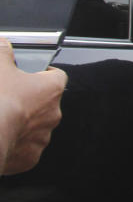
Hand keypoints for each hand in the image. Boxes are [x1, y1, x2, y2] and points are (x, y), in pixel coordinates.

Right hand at [0, 39, 66, 174]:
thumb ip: (3, 51)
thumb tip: (3, 43)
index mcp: (51, 89)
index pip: (56, 76)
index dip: (44, 73)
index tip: (32, 73)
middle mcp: (53, 114)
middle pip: (45, 103)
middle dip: (29, 101)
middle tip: (8, 98)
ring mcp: (42, 138)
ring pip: (34, 127)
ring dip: (22, 123)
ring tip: (3, 119)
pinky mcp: (29, 157)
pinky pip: (23, 149)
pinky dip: (13, 144)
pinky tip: (0, 137)